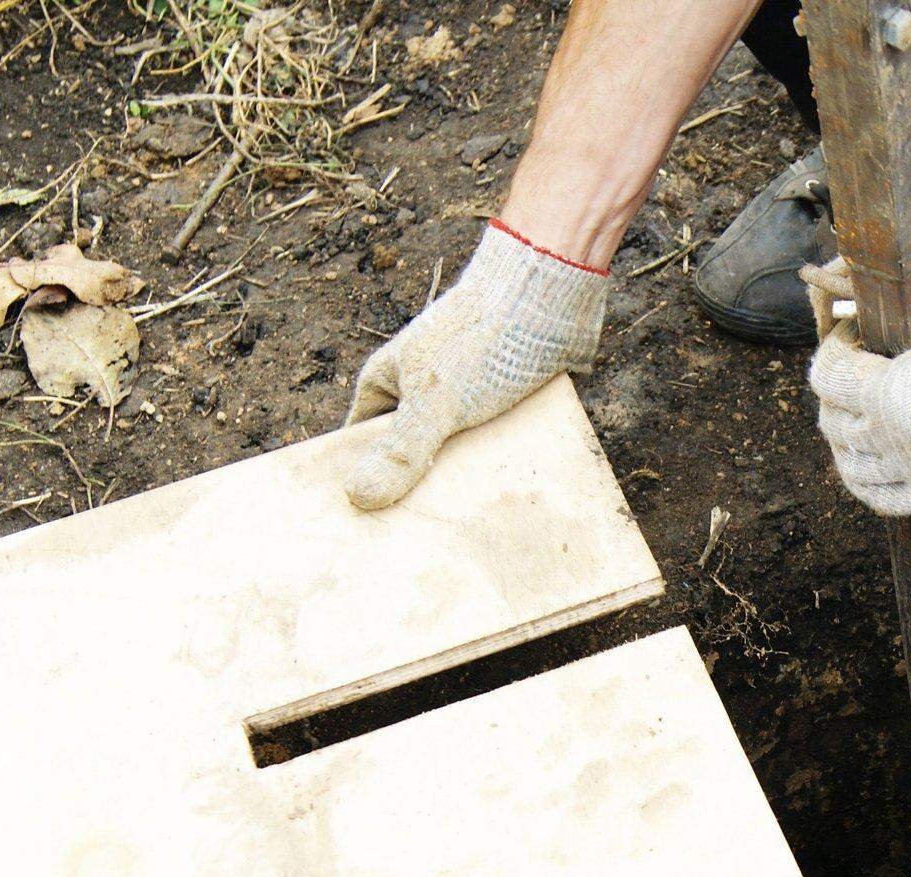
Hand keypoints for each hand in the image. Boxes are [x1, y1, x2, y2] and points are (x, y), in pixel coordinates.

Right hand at [342, 220, 608, 509]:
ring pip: (458, 457)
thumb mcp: (436, 401)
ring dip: (466, 487)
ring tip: (469, 537)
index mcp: (388, 384)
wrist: (553, 290)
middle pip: (410, 459)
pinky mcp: (508, 405)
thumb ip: (402, 450)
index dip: (359, 485)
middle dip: (417, 497)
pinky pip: (497, 448)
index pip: (359, 446)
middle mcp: (423, 392)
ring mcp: (466, 399)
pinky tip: (509, 507)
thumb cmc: (484, 336)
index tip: (362, 536)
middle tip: (421, 552)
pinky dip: (501, 471)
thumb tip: (357, 498)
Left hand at [806, 214, 910, 517]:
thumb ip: (873, 278)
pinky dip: (874, 478)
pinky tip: (876, 451)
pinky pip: (891, 500)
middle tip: (859, 361)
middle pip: (834, 422)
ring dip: (848, 432)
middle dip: (838, 388)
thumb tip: (827, 275)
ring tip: (865, 403)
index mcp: (895, 397)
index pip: (827, 378)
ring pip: (854, 466)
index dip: (833, 345)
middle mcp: (907, 445)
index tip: (851, 331)